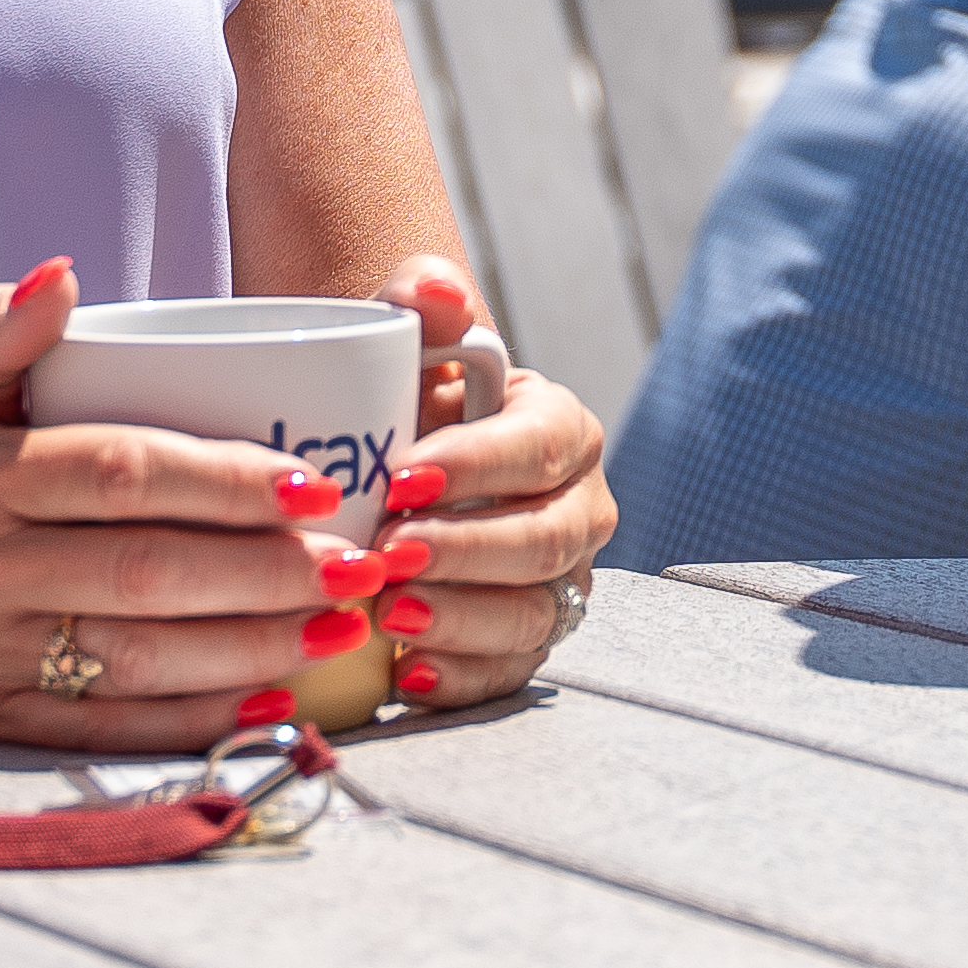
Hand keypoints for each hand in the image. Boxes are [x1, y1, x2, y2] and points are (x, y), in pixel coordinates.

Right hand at [0, 258, 375, 750]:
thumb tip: (65, 274)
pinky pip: (113, 730)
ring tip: (339, 624)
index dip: (221, 480)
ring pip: (139, 660)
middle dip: (265, 572)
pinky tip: (278, 697)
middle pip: (144, 574)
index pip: (117, 474)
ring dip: (252, 649)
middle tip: (361, 562)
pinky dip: (199, 718)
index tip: (317, 483)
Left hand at [368, 251, 616, 712]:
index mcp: (562, 429)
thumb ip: (422, 299)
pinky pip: (510, 672)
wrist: (391, 469)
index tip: (401, 476)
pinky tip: (408, 670)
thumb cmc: (403, 401)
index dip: (477, 465)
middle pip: (547, 538)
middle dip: (468, 549)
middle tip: (388, 552)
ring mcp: (559, 580)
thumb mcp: (406, 342)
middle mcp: (578, 508)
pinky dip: (463, 676)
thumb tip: (438, 292)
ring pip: (536, 611)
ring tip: (389, 611)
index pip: (539, 446)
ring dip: (464, 617)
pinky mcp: (525, 640)